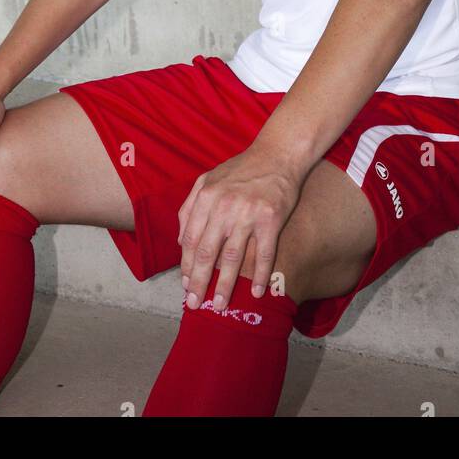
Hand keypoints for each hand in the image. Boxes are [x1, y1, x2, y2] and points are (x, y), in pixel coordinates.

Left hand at [177, 143, 302, 311]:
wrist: (277, 154)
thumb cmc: (241, 169)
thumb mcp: (208, 179)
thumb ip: (190, 207)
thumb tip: (181, 240)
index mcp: (206, 197)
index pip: (192, 240)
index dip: (188, 266)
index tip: (186, 286)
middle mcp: (224, 207)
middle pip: (208, 253)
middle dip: (200, 282)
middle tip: (195, 304)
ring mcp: (248, 213)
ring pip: (233, 257)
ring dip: (226, 284)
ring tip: (221, 304)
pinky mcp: (271, 219)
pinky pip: (264, 254)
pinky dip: (261, 275)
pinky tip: (257, 292)